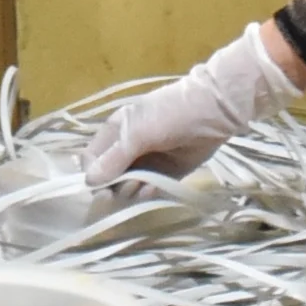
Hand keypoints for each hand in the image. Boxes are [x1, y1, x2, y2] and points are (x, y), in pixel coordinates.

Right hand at [83, 20, 305, 185]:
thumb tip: (89, 181)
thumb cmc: (172, 114)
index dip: (93, 176)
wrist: (216, 112)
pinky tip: (156, 189)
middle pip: (108, 177)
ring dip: (133, 192)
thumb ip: (114, 158)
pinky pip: (149, 190)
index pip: (91, 160)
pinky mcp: (167, 173)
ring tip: (146, 186)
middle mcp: (128, 147)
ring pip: (128, 186)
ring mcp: (148, 161)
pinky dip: (149, 193)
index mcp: (115, 131)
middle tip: (129, 188)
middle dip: (115, 187)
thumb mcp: (138, 133)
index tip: (103, 190)